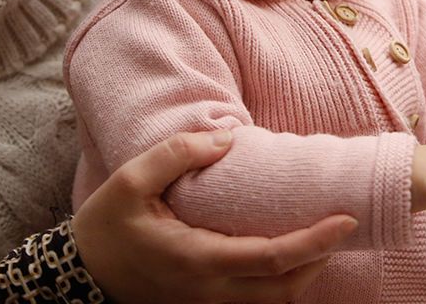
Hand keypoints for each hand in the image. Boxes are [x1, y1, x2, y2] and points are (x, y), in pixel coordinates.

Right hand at [73, 130, 357, 303]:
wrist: (79, 275)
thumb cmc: (106, 226)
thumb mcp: (131, 180)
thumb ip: (178, 153)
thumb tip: (227, 137)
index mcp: (196, 259)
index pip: (272, 258)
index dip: (315, 242)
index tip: (346, 219)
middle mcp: (208, 292)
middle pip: (284, 290)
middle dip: (320, 260)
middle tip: (341, 225)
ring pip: (272, 303)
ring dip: (303, 276)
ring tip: (320, 239)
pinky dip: (280, 285)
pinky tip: (287, 258)